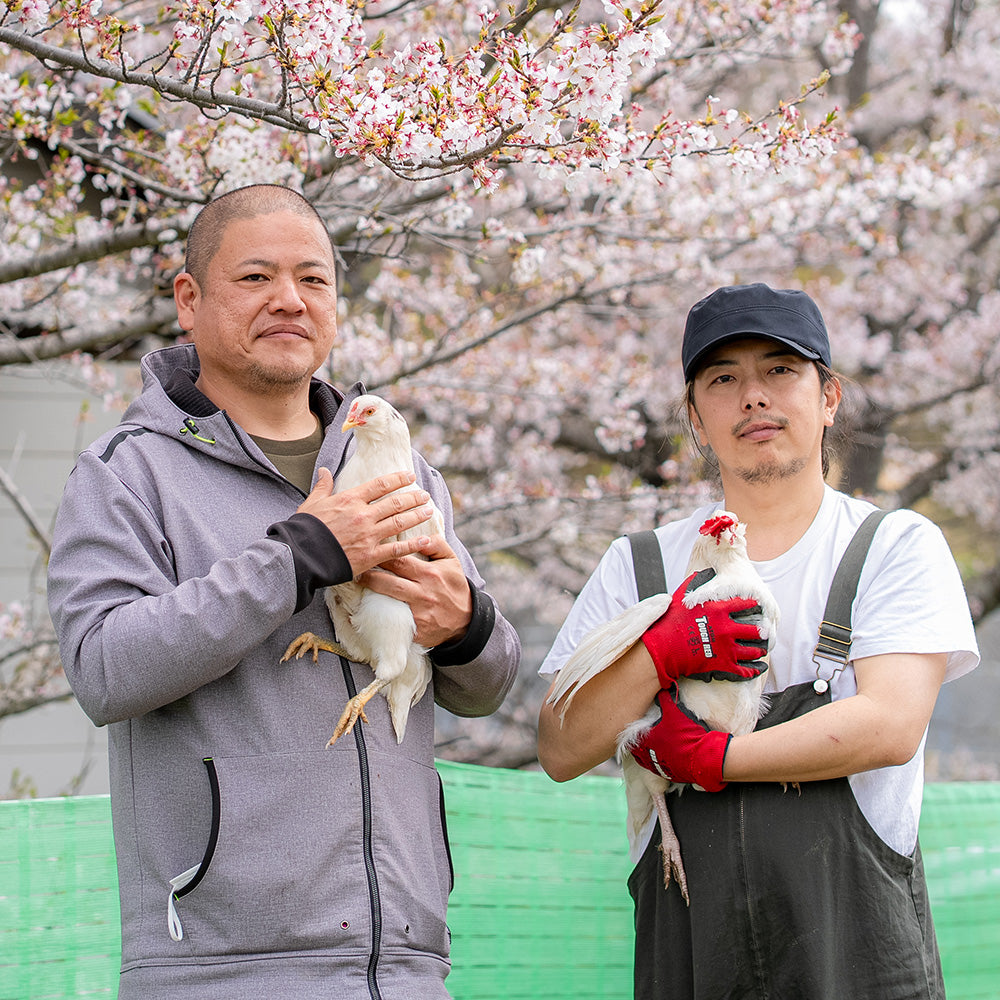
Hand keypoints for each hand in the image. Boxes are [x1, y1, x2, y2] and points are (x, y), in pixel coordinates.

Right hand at [297, 468, 434, 574]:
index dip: (398, 479)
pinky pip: (397, 549)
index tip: (410, 475)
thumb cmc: (304, 529)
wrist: (300, 555)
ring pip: (399, 522)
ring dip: (416, 515)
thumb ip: (322, 486)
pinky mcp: (370, 555)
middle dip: (413, 497)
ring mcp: (368, 535)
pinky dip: (413, 544)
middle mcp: (363, 514)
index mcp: (350, 499)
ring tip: (429, 510)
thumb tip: (324, 471)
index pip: (380, 484)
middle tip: (425, 495)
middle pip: (395, 502)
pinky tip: (425, 540)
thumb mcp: (311, 503)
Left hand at [356, 534, 472, 647]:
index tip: (370, 551)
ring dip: (370, 592)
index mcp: (430, 574)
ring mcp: (418, 614)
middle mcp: (422, 594)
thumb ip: (436, 544)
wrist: (466, 619)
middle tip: (356, 569)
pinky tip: (368, 607)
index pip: (400, 562)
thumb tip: (419, 533)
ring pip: (387, 602)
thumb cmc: (454, 586)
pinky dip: (380, 614)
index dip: (382, 556)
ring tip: (358, 582)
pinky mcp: (416, 630)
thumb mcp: (451, 561)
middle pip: (389, 583)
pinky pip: (393, 621)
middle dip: (369, 575)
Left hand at [627, 688, 731, 791]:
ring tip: (649, 754)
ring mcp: (662, 767)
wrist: (703, 756)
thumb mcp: (675, 713)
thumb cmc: (686, 735)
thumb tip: (662, 692)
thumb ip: (666, 701)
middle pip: (639, 755)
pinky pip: (663, 771)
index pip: (633, 740)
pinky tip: (665, 762)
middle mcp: (651, 757)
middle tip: (638, 745)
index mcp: (648, 742)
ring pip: (649, 764)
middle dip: (638, 749)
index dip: (633, 736)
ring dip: (648, 759)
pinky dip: (662, 765)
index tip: (634, 733)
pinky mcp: (673, 775)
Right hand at [641, 569, 767, 685]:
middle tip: (764, 631)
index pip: (746, 605)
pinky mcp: (724, 665)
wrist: (662, 649)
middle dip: (761, 631)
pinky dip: (755, 669)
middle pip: (755, 630)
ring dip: (759, 649)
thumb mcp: (683, 596)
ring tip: (761, 648)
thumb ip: (698, 583)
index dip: (754, 606)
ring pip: (753, 650)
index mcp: (719, 609)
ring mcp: (727, 648)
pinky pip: (746, 669)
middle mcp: (727, 628)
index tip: (757, 608)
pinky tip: (760, 666)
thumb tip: (707, 572)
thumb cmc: (670, 622)